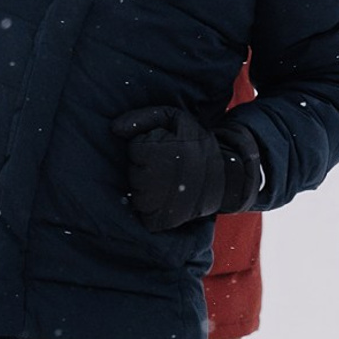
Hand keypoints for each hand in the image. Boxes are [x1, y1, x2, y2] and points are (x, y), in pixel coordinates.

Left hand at [112, 107, 259, 232]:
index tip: (168, 148)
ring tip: (171, 182)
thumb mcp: (174, 118)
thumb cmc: (195, 145)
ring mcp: (155, 202)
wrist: (225, 179)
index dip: (149, 147)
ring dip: (149, 188)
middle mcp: (152, 178)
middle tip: (171, 166)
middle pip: (133, 172)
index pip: (134, 149)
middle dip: (147, 168)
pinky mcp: (158, 221)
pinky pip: (143, 214)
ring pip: (136, 194)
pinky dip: (153, 208)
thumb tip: (114, 129)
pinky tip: (169, 199)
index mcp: (153, 151)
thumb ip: (142, 117)